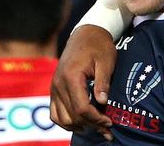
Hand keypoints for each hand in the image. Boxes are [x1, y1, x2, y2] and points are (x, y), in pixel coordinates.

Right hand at [50, 25, 116, 139]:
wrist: (86, 33)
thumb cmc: (99, 46)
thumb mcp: (106, 62)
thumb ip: (103, 82)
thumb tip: (102, 102)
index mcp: (71, 77)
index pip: (81, 107)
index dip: (96, 119)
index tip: (110, 122)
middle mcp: (58, 84)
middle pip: (72, 116)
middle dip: (91, 125)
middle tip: (107, 129)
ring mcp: (54, 87)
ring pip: (61, 118)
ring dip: (78, 126)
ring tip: (96, 127)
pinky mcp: (54, 89)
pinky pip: (54, 112)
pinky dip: (66, 121)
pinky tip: (81, 123)